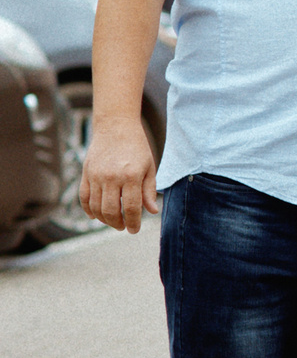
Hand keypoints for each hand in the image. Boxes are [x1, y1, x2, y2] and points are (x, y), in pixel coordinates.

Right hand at [80, 115, 159, 232]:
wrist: (116, 127)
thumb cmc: (137, 147)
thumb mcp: (149, 167)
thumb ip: (149, 190)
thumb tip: (152, 211)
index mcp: (131, 176)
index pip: (132, 207)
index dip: (133, 222)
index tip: (134, 230)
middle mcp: (111, 177)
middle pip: (111, 211)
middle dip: (118, 224)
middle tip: (124, 227)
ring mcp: (96, 176)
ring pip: (96, 207)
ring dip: (104, 219)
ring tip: (113, 222)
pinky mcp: (85, 173)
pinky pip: (84, 197)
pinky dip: (88, 210)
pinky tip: (95, 216)